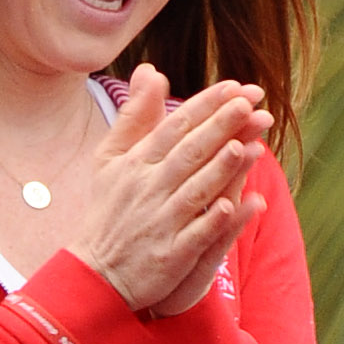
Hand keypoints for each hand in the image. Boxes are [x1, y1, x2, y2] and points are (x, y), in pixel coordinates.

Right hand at [69, 65, 267, 313]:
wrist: (94, 272)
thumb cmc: (108, 211)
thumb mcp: (110, 158)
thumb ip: (134, 116)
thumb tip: (151, 70)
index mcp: (136, 164)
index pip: (174, 128)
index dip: (206, 106)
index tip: (235, 87)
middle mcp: (148, 190)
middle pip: (188, 153)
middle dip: (219, 127)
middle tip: (250, 104)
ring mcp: (159, 223)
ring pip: (193, 191)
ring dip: (219, 169)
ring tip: (245, 144)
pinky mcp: (169, 256)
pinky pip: (194, 236)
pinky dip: (211, 222)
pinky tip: (232, 206)